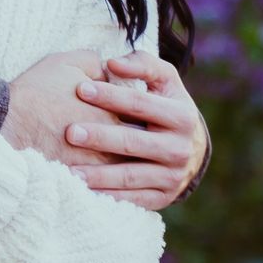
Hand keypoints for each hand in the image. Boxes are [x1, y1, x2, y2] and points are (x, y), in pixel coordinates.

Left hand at [4, 48, 206, 208]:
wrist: (192, 149)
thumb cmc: (167, 106)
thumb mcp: (165, 81)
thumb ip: (142, 65)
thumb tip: (112, 64)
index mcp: (181, 116)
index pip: (139, 104)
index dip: (109, 95)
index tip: (79, 89)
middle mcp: (179, 148)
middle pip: (133, 142)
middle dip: (100, 137)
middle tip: (69, 133)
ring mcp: (172, 176)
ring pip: (130, 176)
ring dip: (99, 175)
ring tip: (70, 171)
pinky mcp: (163, 197)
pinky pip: (132, 199)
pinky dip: (108, 197)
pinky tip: (84, 192)